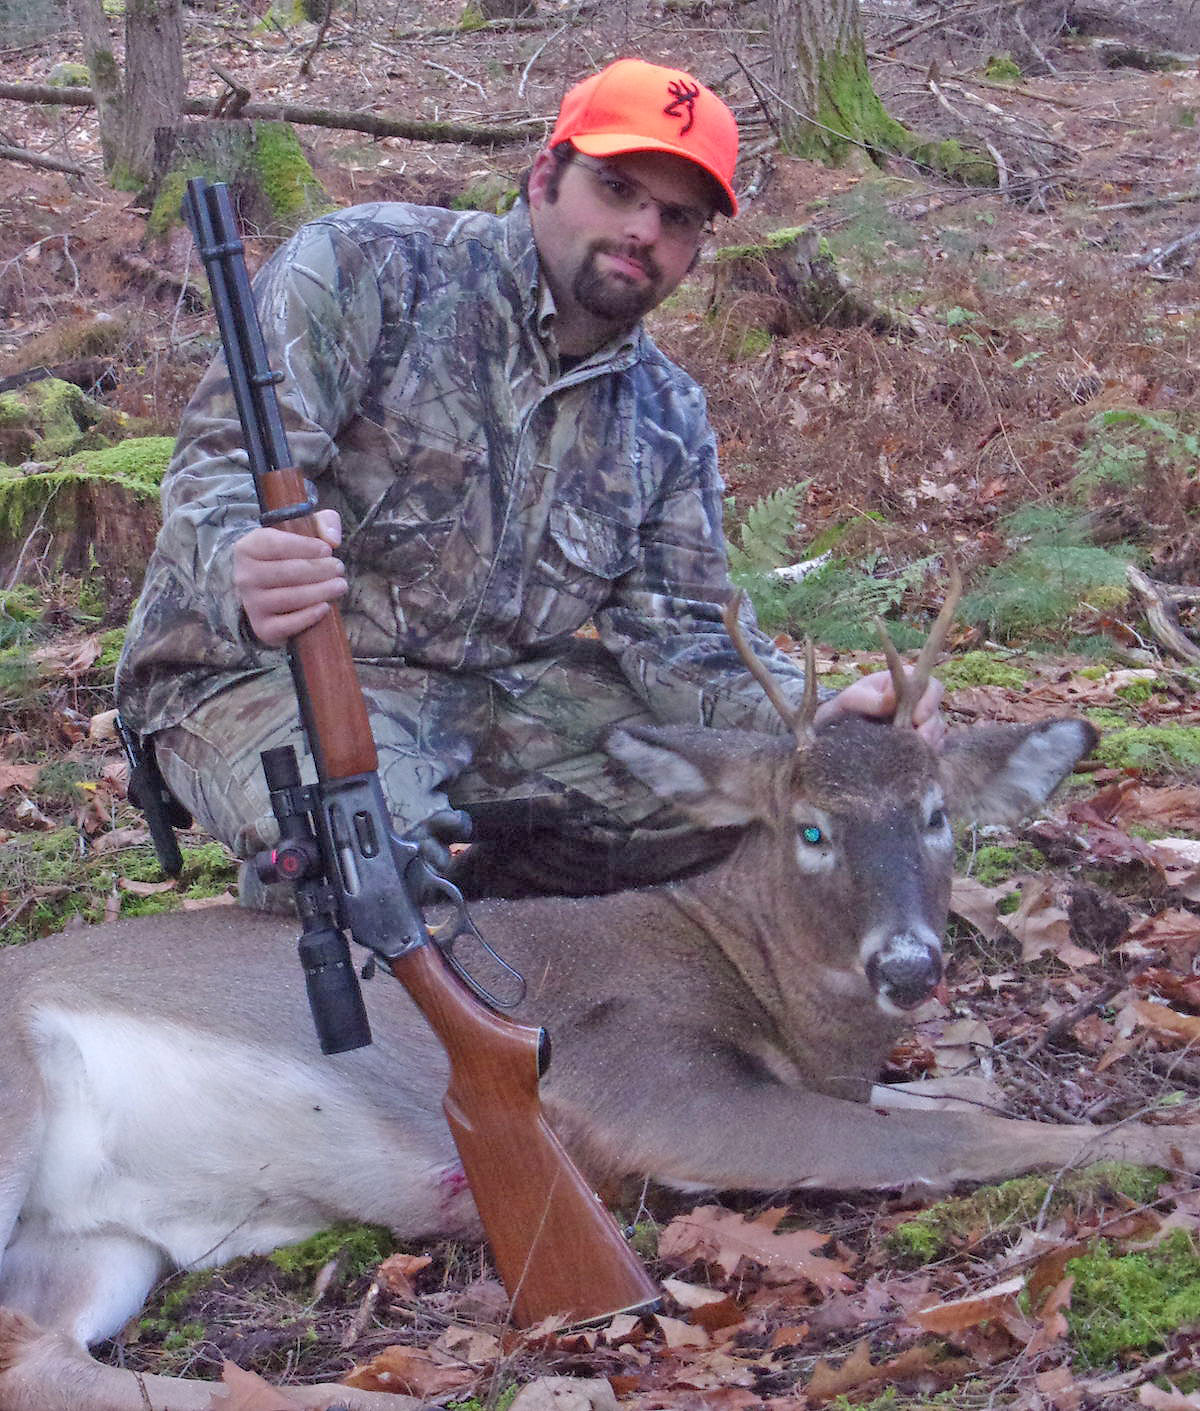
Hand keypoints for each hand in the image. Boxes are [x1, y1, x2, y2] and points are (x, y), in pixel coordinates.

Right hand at [233, 509, 346, 645]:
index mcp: (248, 548)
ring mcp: (251, 603)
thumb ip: (322, 522)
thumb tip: (333, 539)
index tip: (328, 550)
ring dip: (320, 592)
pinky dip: (308, 617)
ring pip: (290, 598)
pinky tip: (325, 607)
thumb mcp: (303, 529)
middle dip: (319, 570)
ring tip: (340, 586)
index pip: (276, 545)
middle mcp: (245, 576)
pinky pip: (286, 625)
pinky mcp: (262, 628)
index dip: (305, 547)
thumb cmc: (290, 554)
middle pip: (287, 572)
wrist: (266, 590)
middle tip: (339, 568)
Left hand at [814, 669, 944, 746]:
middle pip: (937, 710)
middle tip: (920, 739)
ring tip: (914, 752)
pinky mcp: (920, 742)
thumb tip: (893, 699)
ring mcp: (920, 723)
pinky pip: (934, 747)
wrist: (836, 733)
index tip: (918, 718)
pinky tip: (915, 758)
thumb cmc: (844, 709)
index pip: (930, 685)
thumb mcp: (851, 700)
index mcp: (904, 684)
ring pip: (938, 730)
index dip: (929, 700)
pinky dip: (927, 752)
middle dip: (931, 726)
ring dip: (929, 741)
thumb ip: (870, 699)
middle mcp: (916, 702)